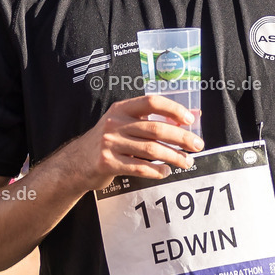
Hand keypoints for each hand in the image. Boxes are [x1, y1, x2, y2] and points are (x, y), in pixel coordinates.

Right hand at [63, 94, 203, 192]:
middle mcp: (114, 123)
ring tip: (187, 162)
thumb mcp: (127, 124)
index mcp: (121, 109)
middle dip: (181, 138)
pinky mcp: (107, 162)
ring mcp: (110, 143)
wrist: (77, 162)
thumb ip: (157, 119)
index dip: (173, 109)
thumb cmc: (110, 141)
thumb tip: (194, 115)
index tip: (190, 120)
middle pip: (156, 129)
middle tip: (198, 146)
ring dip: (174, 157)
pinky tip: (166, 171)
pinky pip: (139, 167)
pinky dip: (157, 171)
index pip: (151, 102)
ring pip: (151, 150)